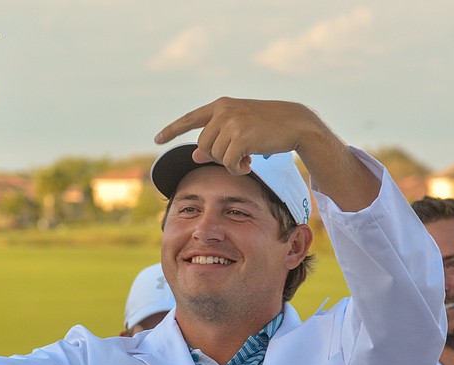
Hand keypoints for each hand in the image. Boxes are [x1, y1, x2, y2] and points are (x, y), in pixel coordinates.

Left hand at [154, 97, 323, 174]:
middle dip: (218, 156)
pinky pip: (229, 163)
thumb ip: (216, 139)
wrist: (296, 123)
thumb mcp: (239, 129)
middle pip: (203, 145)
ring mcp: (232, 122)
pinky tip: (249, 164)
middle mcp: (223, 111)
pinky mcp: (241, 136)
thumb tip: (194, 156)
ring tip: (247, 157)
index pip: (190, 119)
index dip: (172, 130)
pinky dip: (238, 169)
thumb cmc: (267, 126)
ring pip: (215, 155)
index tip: (157, 140)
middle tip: (238, 155)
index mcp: (221, 105)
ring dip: (230, 163)